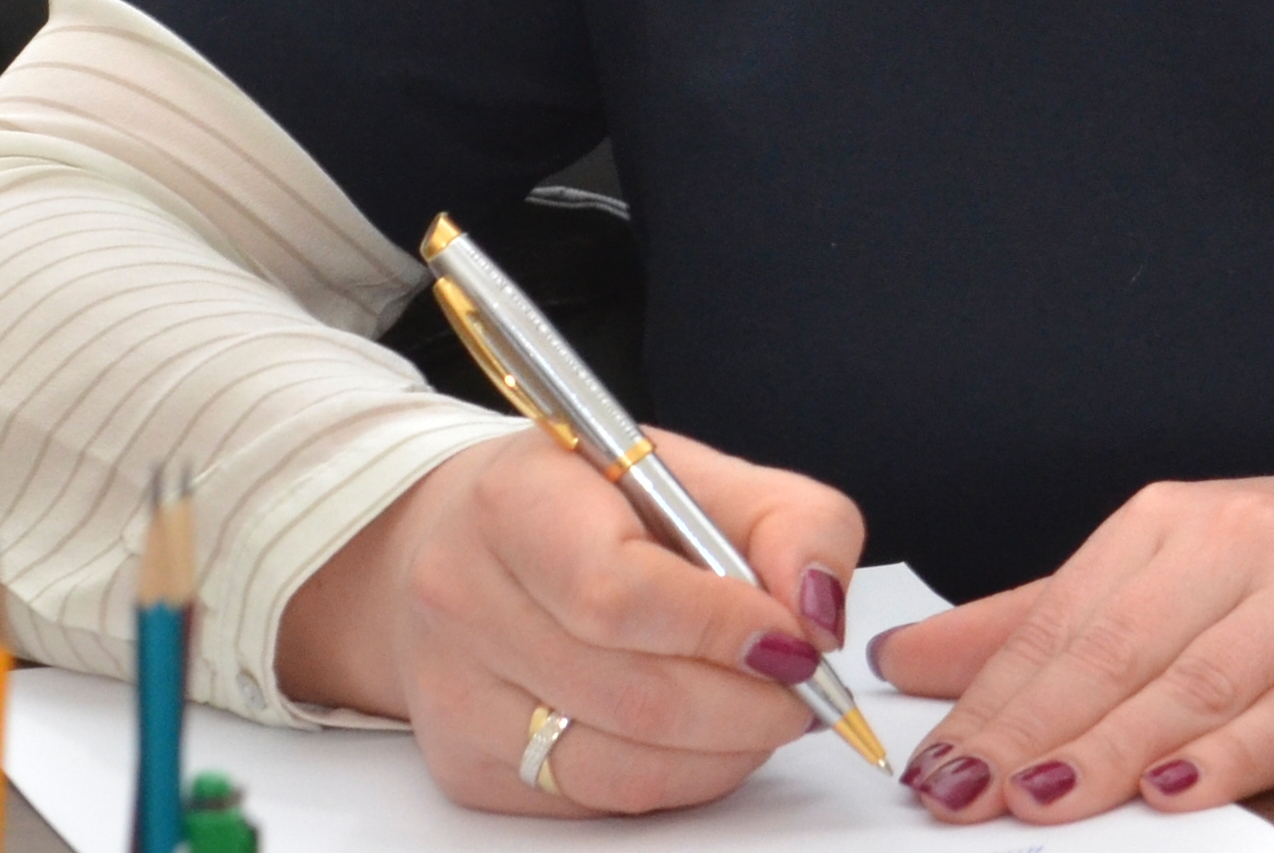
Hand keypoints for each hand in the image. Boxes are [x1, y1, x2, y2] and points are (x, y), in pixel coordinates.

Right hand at [277, 423, 866, 816]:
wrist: (470, 543)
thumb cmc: (589, 505)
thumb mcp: (696, 474)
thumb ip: (789, 522)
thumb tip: (818, 611)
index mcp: (517, 501)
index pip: (620, 592)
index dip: (723, 629)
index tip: (797, 641)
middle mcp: (463, 597)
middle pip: (633, 696)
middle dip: (750, 705)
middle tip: (805, 689)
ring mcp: (455, 693)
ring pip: (622, 766)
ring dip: (725, 752)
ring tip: (764, 710)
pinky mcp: (466, 767)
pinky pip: (598, 799)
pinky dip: (678, 779)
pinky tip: (702, 735)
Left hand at [871, 469, 1273, 821]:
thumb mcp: (1198, 565)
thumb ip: (1059, 613)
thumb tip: (921, 657)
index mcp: (1182, 517)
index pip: (1062, 610)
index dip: (988, 688)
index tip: (925, 753)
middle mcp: (1240, 542)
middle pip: (1112, 645)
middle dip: (1024, 725)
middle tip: (954, 791)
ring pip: (1189, 680)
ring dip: (1107, 747)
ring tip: (1034, 800)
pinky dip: (1230, 752)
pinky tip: (1175, 792)